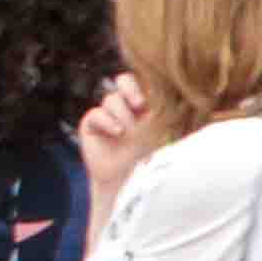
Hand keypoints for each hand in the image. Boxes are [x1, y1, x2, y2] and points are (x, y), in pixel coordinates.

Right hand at [77, 69, 152, 196]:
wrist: (125, 179)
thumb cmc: (147, 157)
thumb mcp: (158, 130)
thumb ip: (160, 109)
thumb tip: (170, 90)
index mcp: (142, 104)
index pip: (141, 81)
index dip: (143, 84)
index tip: (152, 98)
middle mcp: (124, 106)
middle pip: (123, 81)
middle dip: (131, 90)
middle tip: (139, 105)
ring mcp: (107, 114)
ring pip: (111, 99)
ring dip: (122, 114)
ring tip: (128, 133)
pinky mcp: (91, 124)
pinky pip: (97, 113)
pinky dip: (107, 122)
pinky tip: (117, 133)